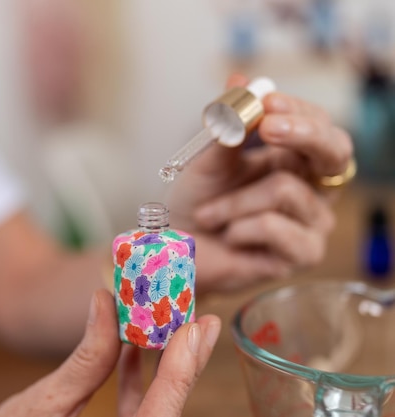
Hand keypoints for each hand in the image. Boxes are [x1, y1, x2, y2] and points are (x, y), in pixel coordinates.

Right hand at [0, 289, 220, 416]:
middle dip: (186, 364)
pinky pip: (138, 414)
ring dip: (166, 369)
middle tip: (202, 322)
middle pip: (168, 411)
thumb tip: (104, 304)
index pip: (159, 416)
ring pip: (156, 411)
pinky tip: (133, 349)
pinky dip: (138, 383)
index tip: (194, 330)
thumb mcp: (41, 405)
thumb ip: (83, 361)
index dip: (180, 372)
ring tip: (175, 325)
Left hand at [168, 74, 353, 293]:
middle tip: (267, 126)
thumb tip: (243, 79)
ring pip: (285, 190)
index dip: (298, 111)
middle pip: (336, 151)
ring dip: (233, 201)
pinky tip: (229, 237)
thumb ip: (228, 123)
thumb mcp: (208, 157)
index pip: (320, 125)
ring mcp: (313, 223)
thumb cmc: (197, 201)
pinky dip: (239, 227)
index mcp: (296, 159)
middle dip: (302, 133)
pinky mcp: (304, 255)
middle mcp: (313, 189)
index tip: (267, 101)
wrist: (179, 249)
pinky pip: (274, 226)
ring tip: (209, 215)